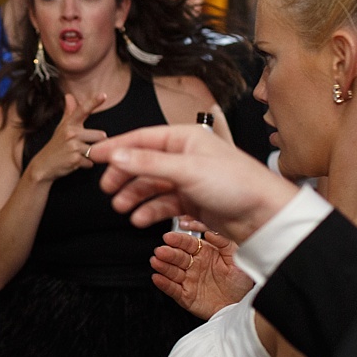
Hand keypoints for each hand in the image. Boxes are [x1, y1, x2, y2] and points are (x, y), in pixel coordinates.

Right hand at [25, 92, 107, 183]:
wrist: (43, 165)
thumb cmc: (55, 145)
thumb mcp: (61, 127)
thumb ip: (69, 112)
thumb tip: (69, 96)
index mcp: (69, 124)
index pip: (83, 110)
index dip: (94, 102)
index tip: (103, 95)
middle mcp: (71, 133)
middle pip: (100, 136)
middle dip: (95, 143)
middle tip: (81, 146)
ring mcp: (73, 146)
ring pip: (96, 150)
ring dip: (90, 155)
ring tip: (78, 154)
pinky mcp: (75, 160)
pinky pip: (90, 162)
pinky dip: (85, 164)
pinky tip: (75, 162)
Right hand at [91, 124, 299, 242]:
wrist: (263, 215)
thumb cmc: (236, 184)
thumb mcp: (186, 170)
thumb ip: (148, 163)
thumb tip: (116, 155)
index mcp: (184, 138)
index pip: (142, 138)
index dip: (116, 147)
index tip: (93, 156)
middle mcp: (184, 155)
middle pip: (143, 162)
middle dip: (124, 176)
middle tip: (107, 189)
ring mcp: (188, 178)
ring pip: (151, 185)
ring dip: (135, 196)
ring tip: (123, 208)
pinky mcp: (193, 199)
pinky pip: (163, 202)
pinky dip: (150, 210)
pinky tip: (141, 219)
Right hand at [153, 220, 253, 319]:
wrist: (242, 304)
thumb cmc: (240, 281)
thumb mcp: (236, 256)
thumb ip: (223, 241)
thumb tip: (209, 231)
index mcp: (204, 253)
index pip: (188, 244)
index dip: (178, 240)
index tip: (169, 237)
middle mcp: (194, 265)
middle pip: (178, 257)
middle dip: (168, 253)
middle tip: (161, 250)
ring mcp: (189, 280)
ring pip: (172, 272)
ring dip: (163, 266)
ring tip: (156, 262)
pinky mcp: (186, 296)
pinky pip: (172, 289)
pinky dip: (164, 284)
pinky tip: (157, 278)